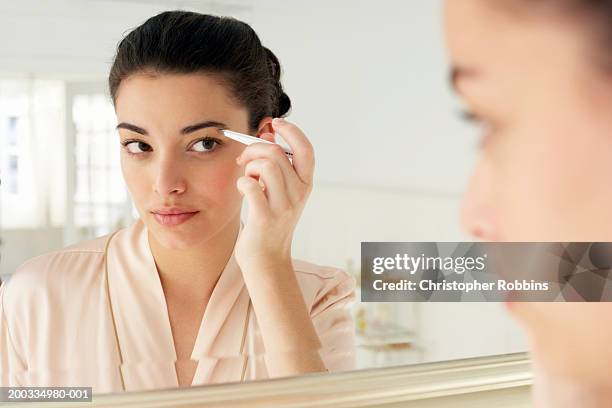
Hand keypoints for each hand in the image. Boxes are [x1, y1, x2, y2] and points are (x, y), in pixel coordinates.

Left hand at [234, 118, 314, 269]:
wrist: (267, 259)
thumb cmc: (269, 221)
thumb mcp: (280, 192)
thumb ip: (276, 164)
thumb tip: (267, 134)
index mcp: (305, 185)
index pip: (306, 150)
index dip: (292, 131)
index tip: (275, 123)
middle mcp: (298, 194)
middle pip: (277, 153)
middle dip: (254, 149)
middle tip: (244, 160)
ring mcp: (283, 206)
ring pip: (266, 165)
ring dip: (249, 166)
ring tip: (247, 178)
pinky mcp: (265, 217)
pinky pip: (250, 186)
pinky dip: (242, 182)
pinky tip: (242, 190)